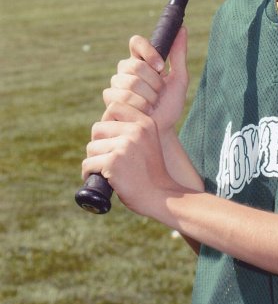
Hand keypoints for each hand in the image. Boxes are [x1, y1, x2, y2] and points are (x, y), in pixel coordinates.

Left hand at [82, 103, 181, 217]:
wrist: (162, 196)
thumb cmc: (151, 172)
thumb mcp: (149, 141)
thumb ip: (132, 129)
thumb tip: (103, 125)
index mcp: (145, 123)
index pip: (114, 107)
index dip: (107, 123)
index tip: (111, 139)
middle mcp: (136, 130)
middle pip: (97, 128)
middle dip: (97, 144)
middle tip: (107, 158)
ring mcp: (124, 145)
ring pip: (91, 148)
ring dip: (94, 161)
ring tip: (106, 171)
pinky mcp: (113, 162)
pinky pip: (88, 164)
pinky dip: (89, 174)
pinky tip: (100, 179)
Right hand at [103, 28, 188, 137]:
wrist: (162, 131)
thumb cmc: (170, 106)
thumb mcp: (180, 79)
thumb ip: (179, 54)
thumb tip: (183, 28)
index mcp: (141, 61)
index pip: (136, 42)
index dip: (147, 51)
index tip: (162, 66)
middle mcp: (126, 70)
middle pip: (135, 65)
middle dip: (154, 83)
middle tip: (159, 94)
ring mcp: (116, 85)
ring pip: (129, 82)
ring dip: (148, 97)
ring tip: (152, 106)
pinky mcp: (110, 101)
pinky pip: (121, 97)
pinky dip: (138, 107)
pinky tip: (142, 113)